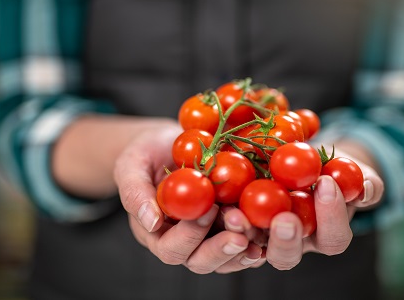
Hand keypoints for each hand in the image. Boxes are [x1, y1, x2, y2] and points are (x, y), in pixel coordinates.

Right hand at [114, 124, 261, 273]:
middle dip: (221, 249)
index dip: (189, 236)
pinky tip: (271, 227)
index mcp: (157, 233)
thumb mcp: (131, 165)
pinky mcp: (229, 224)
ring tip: (258, 232)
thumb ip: (134, 192)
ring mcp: (209, 235)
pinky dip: (259, 236)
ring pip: (227, 257)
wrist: (169, 142)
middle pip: (201, 261)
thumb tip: (151, 221)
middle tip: (240, 234)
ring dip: (244, 248)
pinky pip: (245, 239)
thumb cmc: (144, 154)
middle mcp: (184, 240)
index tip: (208, 210)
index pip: (171, 249)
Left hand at [221, 153, 383, 270]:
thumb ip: (366, 183)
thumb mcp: (356, 172)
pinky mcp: (239, 220)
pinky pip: (227, 228)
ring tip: (236, 213)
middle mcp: (292, 243)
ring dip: (243, 233)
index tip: (327, 183)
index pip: (333, 238)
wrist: (305, 160)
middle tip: (285, 217)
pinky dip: (220, 218)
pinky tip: (215, 202)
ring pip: (251, 248)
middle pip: (287, 257)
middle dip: (286, 239)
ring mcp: (262, 235)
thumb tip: (366, 188)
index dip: (332, 216)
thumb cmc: (336, 170)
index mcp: (325, 235)